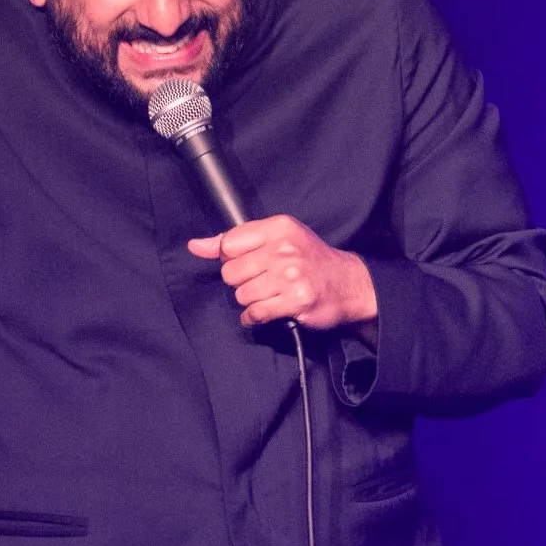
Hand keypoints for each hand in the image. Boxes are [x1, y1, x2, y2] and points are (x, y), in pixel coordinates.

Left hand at [188, 214, 378, 331]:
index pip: (229, 244)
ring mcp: (291, 276)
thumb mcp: (278, 238)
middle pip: (231, 272)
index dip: (231, 259)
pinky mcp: (296, 301)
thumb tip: (195, 246)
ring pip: (241, 295)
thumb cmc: (309, 260)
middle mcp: (285, 249)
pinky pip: (255, 313)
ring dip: (250, 301)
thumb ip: (234, 240)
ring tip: (269, 295)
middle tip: (262, 282)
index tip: (247, 264)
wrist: (350, 284)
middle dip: (241, 282)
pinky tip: (266, 311)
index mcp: (279, 228)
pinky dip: (254, 318)